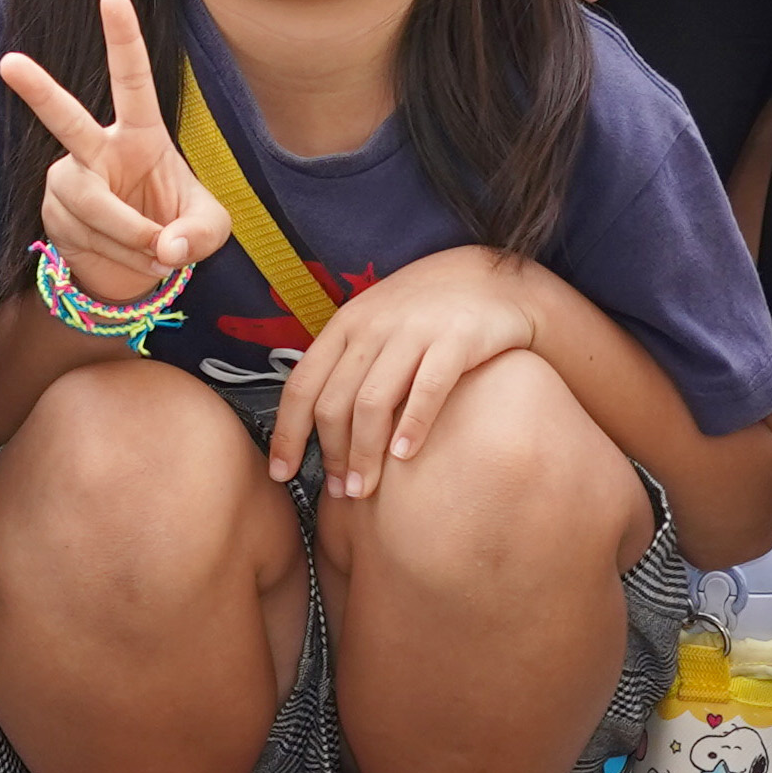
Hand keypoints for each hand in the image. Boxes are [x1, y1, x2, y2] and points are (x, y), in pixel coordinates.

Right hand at [0, 0, 234, 303]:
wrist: (134, 265)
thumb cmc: (176, 228)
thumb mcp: (208, 230)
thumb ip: (198, 235)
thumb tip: (164, 246)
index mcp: (140, 133)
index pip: (132, 80)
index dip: (123, 38)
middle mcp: (96, 149)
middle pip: (65, 119)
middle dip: (37, 91)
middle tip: (10, 63)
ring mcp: (68, 180)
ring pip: (93, 206)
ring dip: (131, 238)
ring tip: (152, 252)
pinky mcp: (53, 212)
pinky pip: (87, 238)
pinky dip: (118, 257)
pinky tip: (123, 255)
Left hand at [267, 240, 538, 493]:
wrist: (492, 279)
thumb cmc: (426, 313)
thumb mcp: (377, 327)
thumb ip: (349, 365)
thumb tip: (315, 423)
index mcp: (345, 326)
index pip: (302, 385)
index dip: (287, 433)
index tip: (279, 473)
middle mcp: (372, 328)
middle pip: (335, 401)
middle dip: (331, 454)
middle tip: (338, 493)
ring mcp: (413, 332)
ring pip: (373, 401)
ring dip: (364, 452)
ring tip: (363, 490)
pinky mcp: (456, 340)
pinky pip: (428, 388)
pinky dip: (413, 424)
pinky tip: (404, 456)